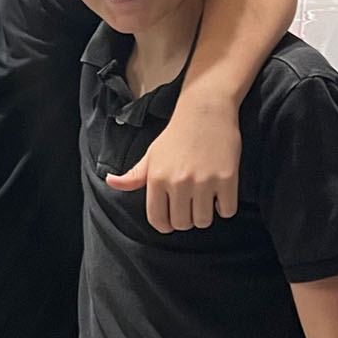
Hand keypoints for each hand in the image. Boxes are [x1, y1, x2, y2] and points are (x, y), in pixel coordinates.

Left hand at [107, 96, 240, 232]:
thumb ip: (133, 175)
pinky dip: (224, 207)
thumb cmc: (176, 135)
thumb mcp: (151, 154)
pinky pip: (227, 210)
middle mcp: (178, 182)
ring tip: (204, 200)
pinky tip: (220, 194)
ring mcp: (203, 182)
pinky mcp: (226, 179)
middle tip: (189, 206)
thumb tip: (110, 182)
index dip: (165, 225)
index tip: (171, 222)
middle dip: (186, 220)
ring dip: (204, 216)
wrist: (205, 111)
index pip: (158, 219)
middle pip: (182, 223)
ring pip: (203, 221)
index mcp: (156, 178)